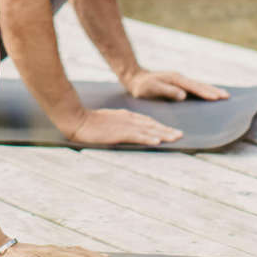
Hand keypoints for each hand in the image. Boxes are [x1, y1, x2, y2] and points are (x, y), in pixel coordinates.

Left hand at [0, 241, 117, 256]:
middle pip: (81, 253)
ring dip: (93, 254)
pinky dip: (83, 252)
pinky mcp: (49, 251)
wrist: (0, 248)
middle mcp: (55, 250)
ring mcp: (53, 249)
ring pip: (78, 251)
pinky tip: (85, 255)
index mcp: (51, 254)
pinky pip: (71, 251)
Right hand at [67, 106, 182, 145]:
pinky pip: (136, 135)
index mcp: (125, 116)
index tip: (171, 131)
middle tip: (180, 135)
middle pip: (151, 124)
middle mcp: (128, 119)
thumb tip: (128, 132)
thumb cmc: (89, 122)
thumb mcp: (108, 121)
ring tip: (175, 138)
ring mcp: (123, 125)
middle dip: (166, 130)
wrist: (76, 118)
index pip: (147, 121)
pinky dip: (148, 137)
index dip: (160, 126)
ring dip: (162, 134)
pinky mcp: (118, 132)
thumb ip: (120, 125)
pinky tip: (157, 141)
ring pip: (148, 129)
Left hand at [124, 70, 227, 101]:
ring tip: (224, 95)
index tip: (217, 98)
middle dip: (213, 90)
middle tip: (227, 96)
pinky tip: (208, 94)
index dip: (206, 93)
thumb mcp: (152, 88)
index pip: (194, 87)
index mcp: (175, 79)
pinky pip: (194, 87)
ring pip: (198, 85)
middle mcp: (180, 78)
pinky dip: (203, 90)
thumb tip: (183, 95)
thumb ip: (167, 91)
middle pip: (200, 85)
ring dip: (211, 90)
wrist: (134, 78)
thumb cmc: (142, 86)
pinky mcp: (178, 84)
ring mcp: (179, 80)